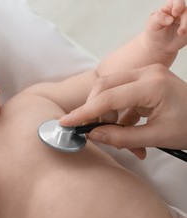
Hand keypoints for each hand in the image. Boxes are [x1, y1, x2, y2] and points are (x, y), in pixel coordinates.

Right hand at [60, 64, 186, 157]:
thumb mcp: (156, 138)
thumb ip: (121, 137)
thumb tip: (92, 135)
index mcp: (153, 85)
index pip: (108, 97)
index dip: (84, 112)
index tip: (66, 122)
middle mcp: (147, 73)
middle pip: (104, 86)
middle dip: (94, 110)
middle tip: (94, 131)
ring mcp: (146, 74)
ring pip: (109, 89)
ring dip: (106, 113)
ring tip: (116, 136)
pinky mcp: (145, 80)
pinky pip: (120, 94)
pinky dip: (118, 114)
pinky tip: (125, 130)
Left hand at [145, 0, 186, 53]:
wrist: (158, 46)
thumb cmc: (154, 33)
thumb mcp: (152, 25)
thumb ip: (159, 19)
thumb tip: (169, 18)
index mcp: (169, 7)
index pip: (176, 1)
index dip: (178, 4)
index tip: (175, 13)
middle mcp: (179, 12)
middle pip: (186, 10)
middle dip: (184, 19)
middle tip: (179, 29)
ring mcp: (184, 20)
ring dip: (186, 25)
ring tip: (180, 33)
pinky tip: (183, 34)